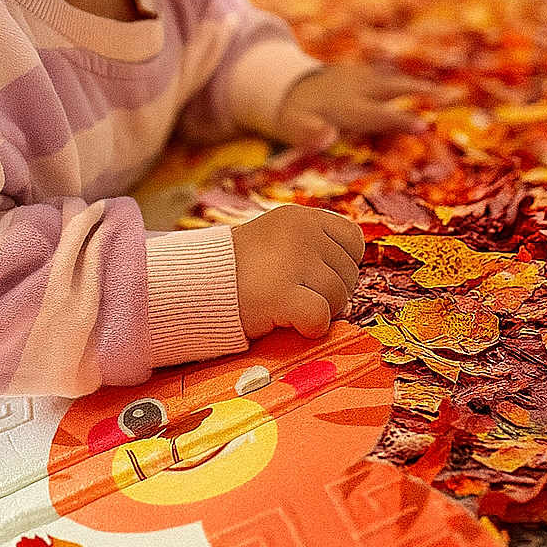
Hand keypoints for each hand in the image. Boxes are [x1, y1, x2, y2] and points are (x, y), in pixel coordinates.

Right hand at [232, 203, 364, 338]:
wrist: (193, 283)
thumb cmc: (237, 269)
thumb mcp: (275, 238)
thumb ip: (311, 245)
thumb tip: (351, 269)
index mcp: (300, 217)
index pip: (353, 240)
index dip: (342, 264)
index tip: (315, 276)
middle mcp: (301, 233)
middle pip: (349, 274)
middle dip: (329, 292)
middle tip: (294, 294)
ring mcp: (293, 262)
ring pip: (339, 299)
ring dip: (318, 311)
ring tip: (284, 305)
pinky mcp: (282, 294)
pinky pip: (320, 320)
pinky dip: (307, 328)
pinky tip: (284, 321)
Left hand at [272, 61, 442, 150]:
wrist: (287, 86)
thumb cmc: (295, 115)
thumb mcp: (295, 127)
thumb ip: (310, 133)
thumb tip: (328, 135)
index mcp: (346, 106)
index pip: (377, 115)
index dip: (400, 121)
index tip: (424, 127)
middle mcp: (358, 88)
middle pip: (393, 88)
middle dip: (421, 91)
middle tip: (451, 96)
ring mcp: (362, 77)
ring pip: (393, 79)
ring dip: (419, 85)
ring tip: (447, 92)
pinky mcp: (363, 73)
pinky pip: (388, 76)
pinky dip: (406, 82)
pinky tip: (426, 87)